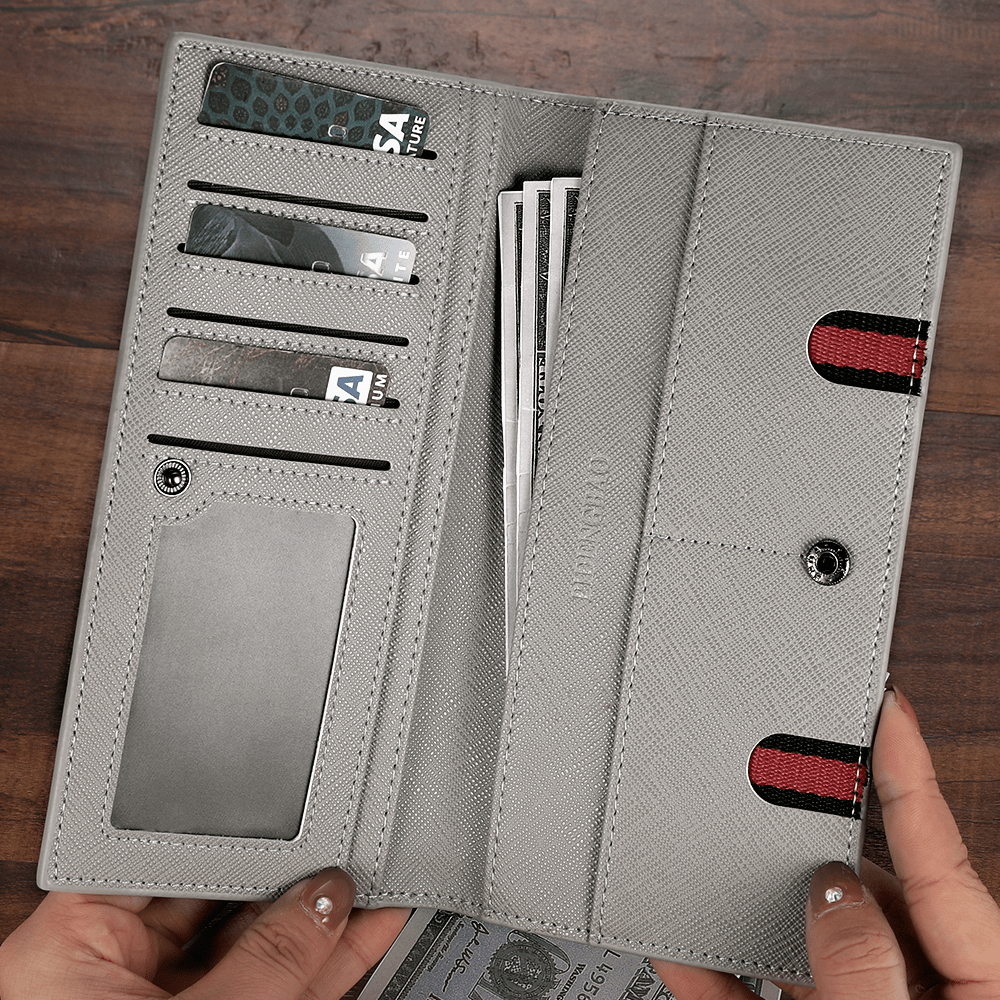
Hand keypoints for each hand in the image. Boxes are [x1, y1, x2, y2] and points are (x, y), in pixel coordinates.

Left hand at [0, 866, 408, 999]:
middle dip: (287, 872)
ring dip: (317, 918)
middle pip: (215, 897)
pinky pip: (274, 985)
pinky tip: (368, 928)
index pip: (161, 859)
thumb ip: (266, 962)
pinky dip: (321, 965)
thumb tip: (327, 899)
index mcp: (71, 947)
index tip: (295, 817)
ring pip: (255, 944)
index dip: (233, 831)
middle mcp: (113, 973)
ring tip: (374, 878)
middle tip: (345, 843)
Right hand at [652, 685, 999, 999]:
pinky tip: (679, 949)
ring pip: (812, 942)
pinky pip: (761, 993)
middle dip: (810, 856)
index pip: (936, 847)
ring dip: (755, 919)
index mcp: (978, 977)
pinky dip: (719, 973)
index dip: (908, 765)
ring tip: (709, 881)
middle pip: (868, 891)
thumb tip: (828, 891)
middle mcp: (926, 987)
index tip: (888, 703)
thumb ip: (864, 964)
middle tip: (763, 820)